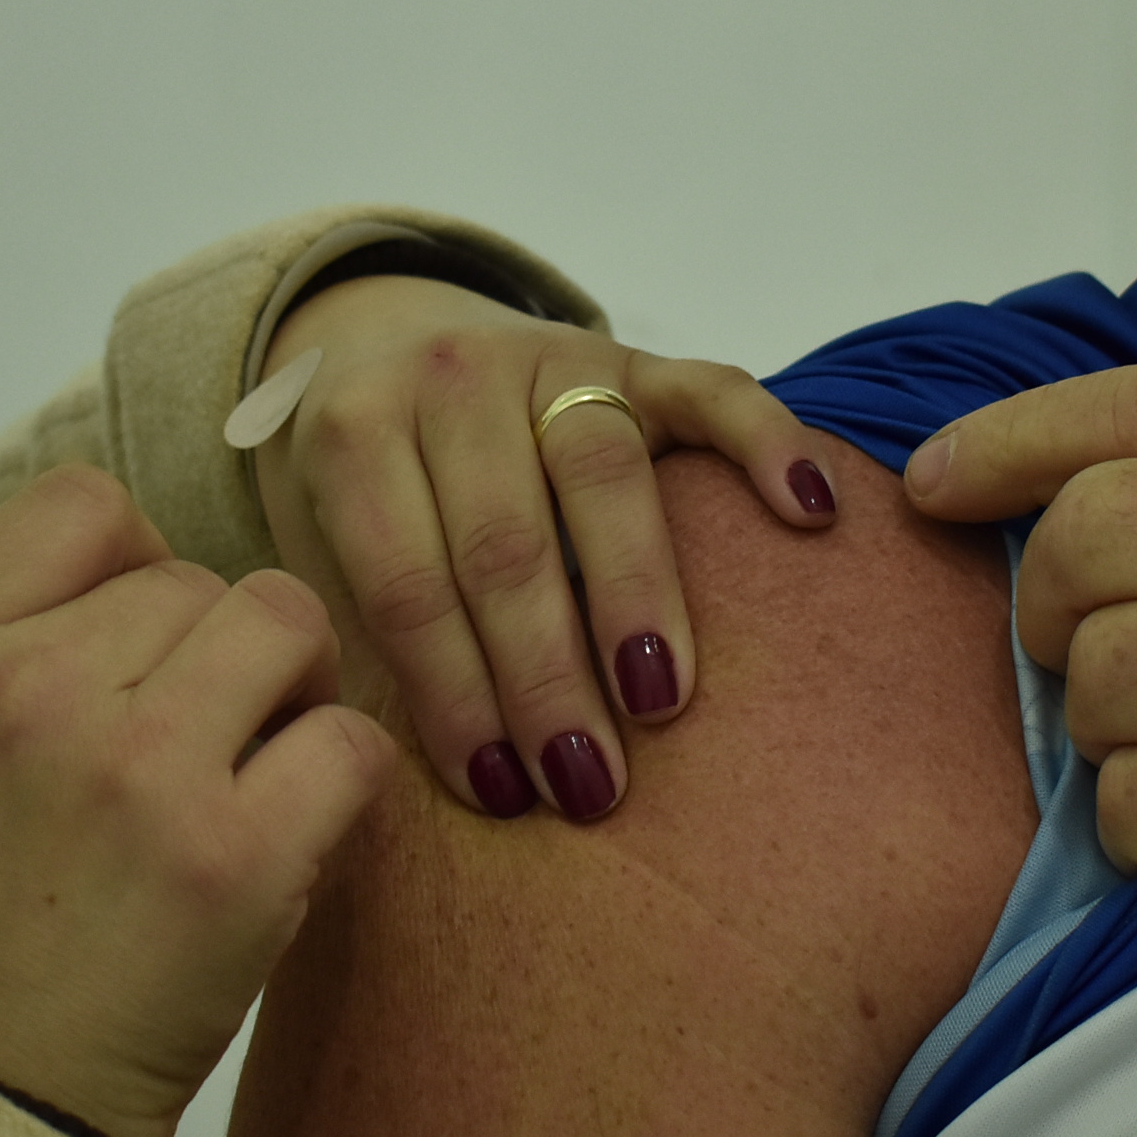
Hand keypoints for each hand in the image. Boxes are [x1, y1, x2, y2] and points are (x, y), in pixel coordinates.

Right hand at [0, 465, 393, 1136]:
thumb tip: (162, 567)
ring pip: (289, 627)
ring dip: (294, 697)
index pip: (84, 505)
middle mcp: (25, 694)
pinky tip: (284, 843)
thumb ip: (15, 644)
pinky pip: (349, 743)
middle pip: (202, 579)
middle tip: (197, 756)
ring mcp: (132, 769)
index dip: (141, 562)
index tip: (141, 645)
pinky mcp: (232, 855)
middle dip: (221, 657)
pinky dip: (339, 785)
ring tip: (251, 779)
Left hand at [258, 274, 838, 821]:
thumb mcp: (330, 543)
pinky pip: (712, 389)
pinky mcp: (636, 352)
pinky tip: (806, 515)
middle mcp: (449, 379)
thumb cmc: (371, 488)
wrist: (386, 346)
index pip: (408, 584)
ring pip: (600, 474)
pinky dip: (765, 446)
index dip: (453, 695)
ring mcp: (552, 357)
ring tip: (661, 703)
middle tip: (588, 782)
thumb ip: (373, 626)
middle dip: (547, 677)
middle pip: (505, 542)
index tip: (501, 790)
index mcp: (354, 434)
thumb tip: (463, 773)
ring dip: (637, 598)